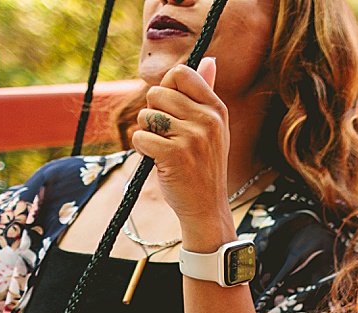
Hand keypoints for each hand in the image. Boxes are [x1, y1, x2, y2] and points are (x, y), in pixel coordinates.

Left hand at [130, 58, 229, 225]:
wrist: (207, 207)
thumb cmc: (203, 165)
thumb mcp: (212, 128)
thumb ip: (205, 93)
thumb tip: (210, 61)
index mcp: (217, 109)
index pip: (181, 73)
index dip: (166, 88)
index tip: (173, 111)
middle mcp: (208, 120)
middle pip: (157, 93)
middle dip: (153, 115)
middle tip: (169, 137)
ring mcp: (193, 138)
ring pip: (146, 115)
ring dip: (147, 133)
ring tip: (165, 150)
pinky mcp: (175, 155)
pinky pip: (140, 137)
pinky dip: (143, 150)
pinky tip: (159, 162)